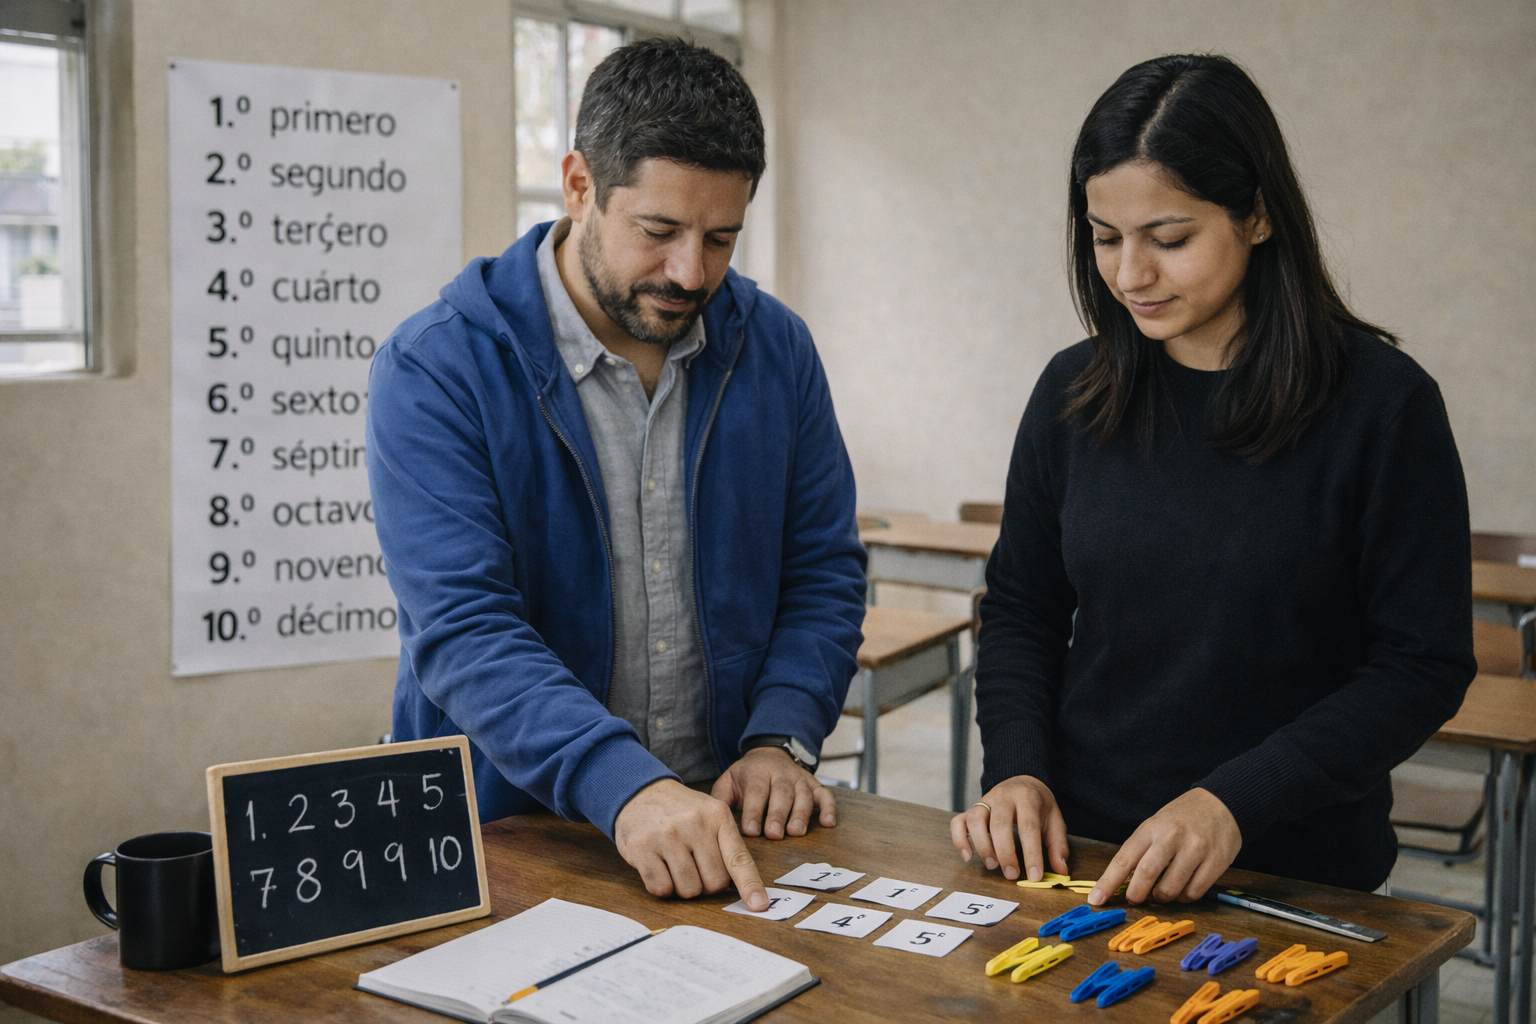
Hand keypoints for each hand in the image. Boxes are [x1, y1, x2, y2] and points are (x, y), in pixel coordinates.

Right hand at [613, 778, 768, 910]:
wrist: (642, 793)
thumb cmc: (682, 812)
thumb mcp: (711, 815)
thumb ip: (728, 846)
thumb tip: (745, 888)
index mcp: (717, 816)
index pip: (738, 858)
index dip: (749, 885)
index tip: (759, 904)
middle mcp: (694, 823)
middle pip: (714, 883)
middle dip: (706, 883)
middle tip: (694, 865)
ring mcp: (666, 835)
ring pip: (688, 890)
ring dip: (683, 886)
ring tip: (675, 863)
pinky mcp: (642, 848)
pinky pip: (661, 888)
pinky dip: (661, 886)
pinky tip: (659, 865)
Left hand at [711, 746, 835, 839]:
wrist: (769, 753)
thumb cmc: (747, 776)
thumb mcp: (729, 781)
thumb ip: (721, 798)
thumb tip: (711, 821)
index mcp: (757, 773)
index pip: (756, 791)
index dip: (754, 811)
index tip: (751, 831)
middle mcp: (780, 774)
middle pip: (782, 794)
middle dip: (778, 815)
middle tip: (774, 835)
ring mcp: (800, 779)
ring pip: (804, 795)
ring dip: (801, 814)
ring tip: (796, 832)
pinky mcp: (814, 785)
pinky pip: (825, 795)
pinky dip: (829, 808)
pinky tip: (829, 823)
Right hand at [950, 775, 1068, 881]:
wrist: (1022, 781)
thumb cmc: (1038, 805)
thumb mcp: (1054, 820)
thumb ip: (1057, 845)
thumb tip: (1060, 871)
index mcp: (1027, 798)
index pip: (1028, 827)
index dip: (1031, 853)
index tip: (1034, 876)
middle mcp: (1003, 796)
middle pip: (999, 823)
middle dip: (1005, 852)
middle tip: (1012, 875)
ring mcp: (984, 801)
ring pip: (975, 820)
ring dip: (982, 846)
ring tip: (992, 865)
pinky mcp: (971, 809)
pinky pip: (958, 822)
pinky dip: (959, 840)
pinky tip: (968, 856)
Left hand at [1088, 788, 1241, 905]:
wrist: (1222, 803)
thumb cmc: (1182, 818)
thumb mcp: (1156, 825)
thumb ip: (1141, 851)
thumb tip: (1121, 883)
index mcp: (1151, 828)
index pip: (1124, 858)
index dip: (1108, 882)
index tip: (1096, 899)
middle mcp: (1172, 837)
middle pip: (1147, 874)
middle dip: (1136, 894)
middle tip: (1134, 899)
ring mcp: (1196, 849)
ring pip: (1172, 888)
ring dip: (1163, 897)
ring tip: (1163, 891)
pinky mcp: (1216, 861)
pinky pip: (1195, 892)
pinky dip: (1185, 898)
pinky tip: (1184, 889)